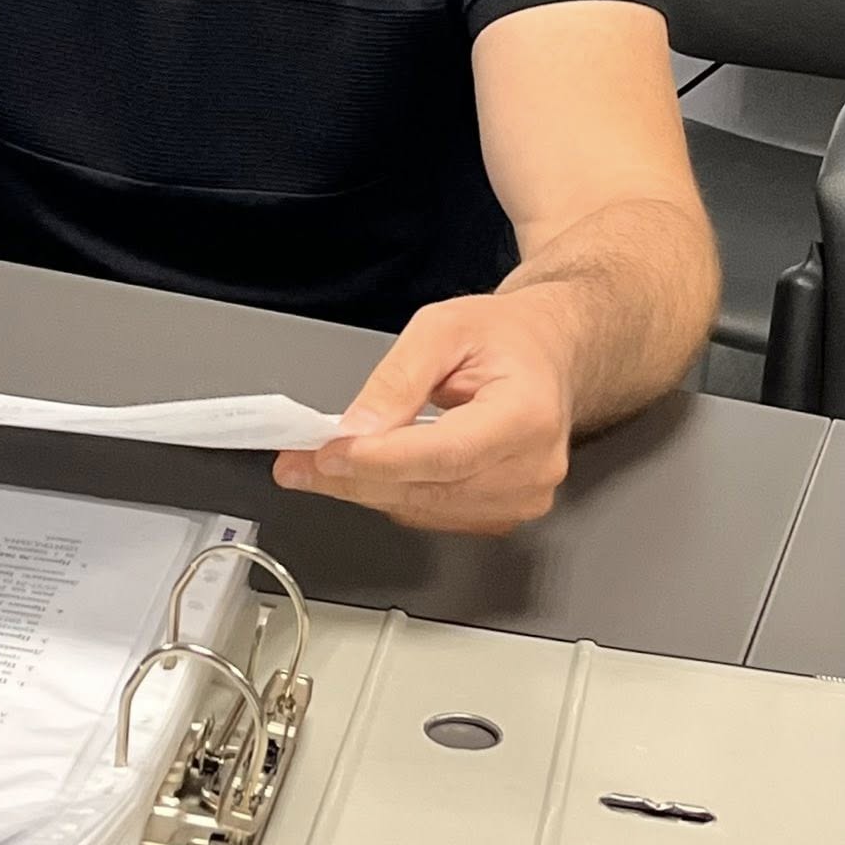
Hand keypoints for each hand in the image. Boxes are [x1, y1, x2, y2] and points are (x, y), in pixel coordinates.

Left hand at [272, 292, 574, 534]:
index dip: (380, 460)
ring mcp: (523, 498)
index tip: (327, 453)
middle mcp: (533, 468)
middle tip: (297, 463)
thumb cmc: (503, 336)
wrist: (546, 355)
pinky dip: (392, 495)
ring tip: (317, 465)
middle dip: (354, 478)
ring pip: (425, 510)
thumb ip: (398, 378)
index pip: (445, 455)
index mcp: (527, 414)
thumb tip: (356, 428)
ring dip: (365, 490)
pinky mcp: (506, 513)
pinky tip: (362, 472)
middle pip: (429, 489)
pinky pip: (434, 515)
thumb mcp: (442, 329)